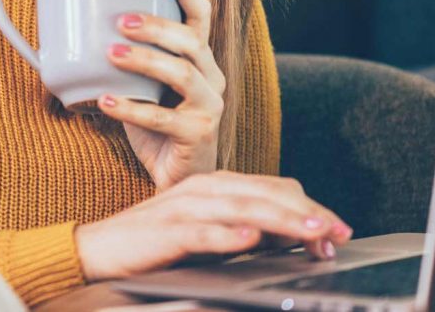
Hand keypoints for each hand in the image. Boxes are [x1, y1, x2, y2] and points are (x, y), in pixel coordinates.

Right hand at [74, 170, 353, 281]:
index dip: (308, 208)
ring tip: (311, 232)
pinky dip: (228, 235)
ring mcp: (184, 208)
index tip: (336, 231)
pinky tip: (250, 239)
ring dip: (281, 221)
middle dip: (307, 214)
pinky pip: (201, 232)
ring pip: (243, 209)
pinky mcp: (166, 232)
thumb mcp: (206, 230)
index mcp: (216, 185)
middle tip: (338, 232)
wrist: (97, 249)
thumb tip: (285, 236)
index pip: (274, 188)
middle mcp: (204, 189)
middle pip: (266, 195)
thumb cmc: (154, 242)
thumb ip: (241, 227)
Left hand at [99, 0, 226, 190]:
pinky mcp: (198, 136)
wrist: (177, 179)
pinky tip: (106, 101)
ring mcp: (209, 108)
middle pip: (191, 41)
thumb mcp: (138, 86)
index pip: (200, 16)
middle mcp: (212, 78)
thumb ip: (118, 61)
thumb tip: (64, 32)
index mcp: (200, 59)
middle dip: (156, 26)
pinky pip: (163, 118)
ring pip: (182, 74)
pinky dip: (131, 108)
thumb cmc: (155, 126)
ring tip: (111, 53)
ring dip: (145, 60)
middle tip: (121, 20)